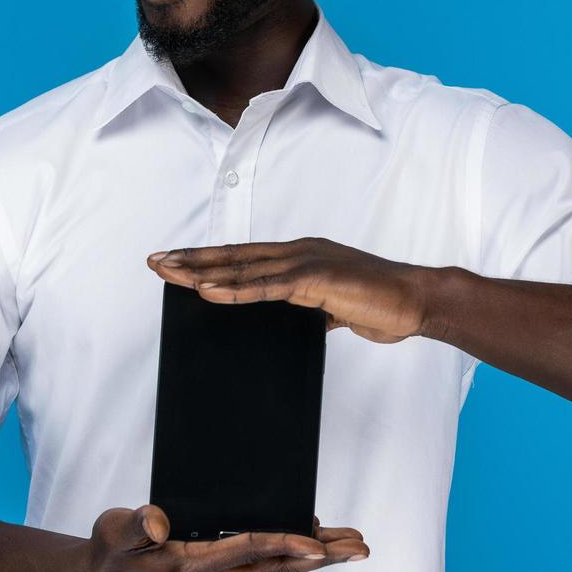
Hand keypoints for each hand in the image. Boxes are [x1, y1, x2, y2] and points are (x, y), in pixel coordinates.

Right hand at [71, 505, 367, 571]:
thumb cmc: (111, 553)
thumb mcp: (114, 533)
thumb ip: (137, 526)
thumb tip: (159, 523)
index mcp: (191, 566)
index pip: (248, 551)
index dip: (285, 544)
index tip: (320, 545)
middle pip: (280, 567)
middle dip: (324, 557)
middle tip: (362, 549)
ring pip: (280, 567)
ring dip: (320, 556)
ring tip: (355, 546)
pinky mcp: (222, 571)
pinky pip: (268, 563)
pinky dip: (297, 552)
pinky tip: (315, 539)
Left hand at [146, 237, 432, 343]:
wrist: (415, 300)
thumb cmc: (381, 302)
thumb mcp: (336, 306)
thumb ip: (312, 307)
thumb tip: (299, 320)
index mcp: (302, 256)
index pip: (245, 256)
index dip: (208, 258)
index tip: (176, 261)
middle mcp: (298, 252)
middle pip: (234, 255)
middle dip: (191, 258)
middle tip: (155, 261)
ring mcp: (306, 262)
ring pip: (242, 268)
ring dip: (201, 271)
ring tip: (167, 273)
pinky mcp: (315, 280)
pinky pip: (266, 286)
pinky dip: (234, 290)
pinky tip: (207, 292)